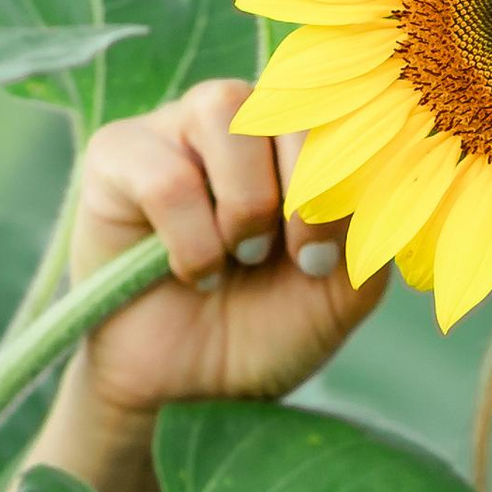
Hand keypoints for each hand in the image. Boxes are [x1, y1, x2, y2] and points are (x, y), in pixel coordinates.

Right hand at [68, 78, 387, 432]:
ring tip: (237, 260)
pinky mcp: (115, 156)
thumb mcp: (341, 289)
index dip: (341, 179)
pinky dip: (191, 240)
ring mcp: (173, 127)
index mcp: (297, 139)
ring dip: (245, 205)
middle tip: (293, 262)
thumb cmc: (265, 331)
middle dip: (302, 192)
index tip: (321, 260)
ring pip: (224, 111)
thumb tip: (376, 168)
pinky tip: (193, 273)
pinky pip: (165, 173)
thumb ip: (370, 227)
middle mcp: (238, 118)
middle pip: (286, 98)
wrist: (190, 393)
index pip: (339, 107)